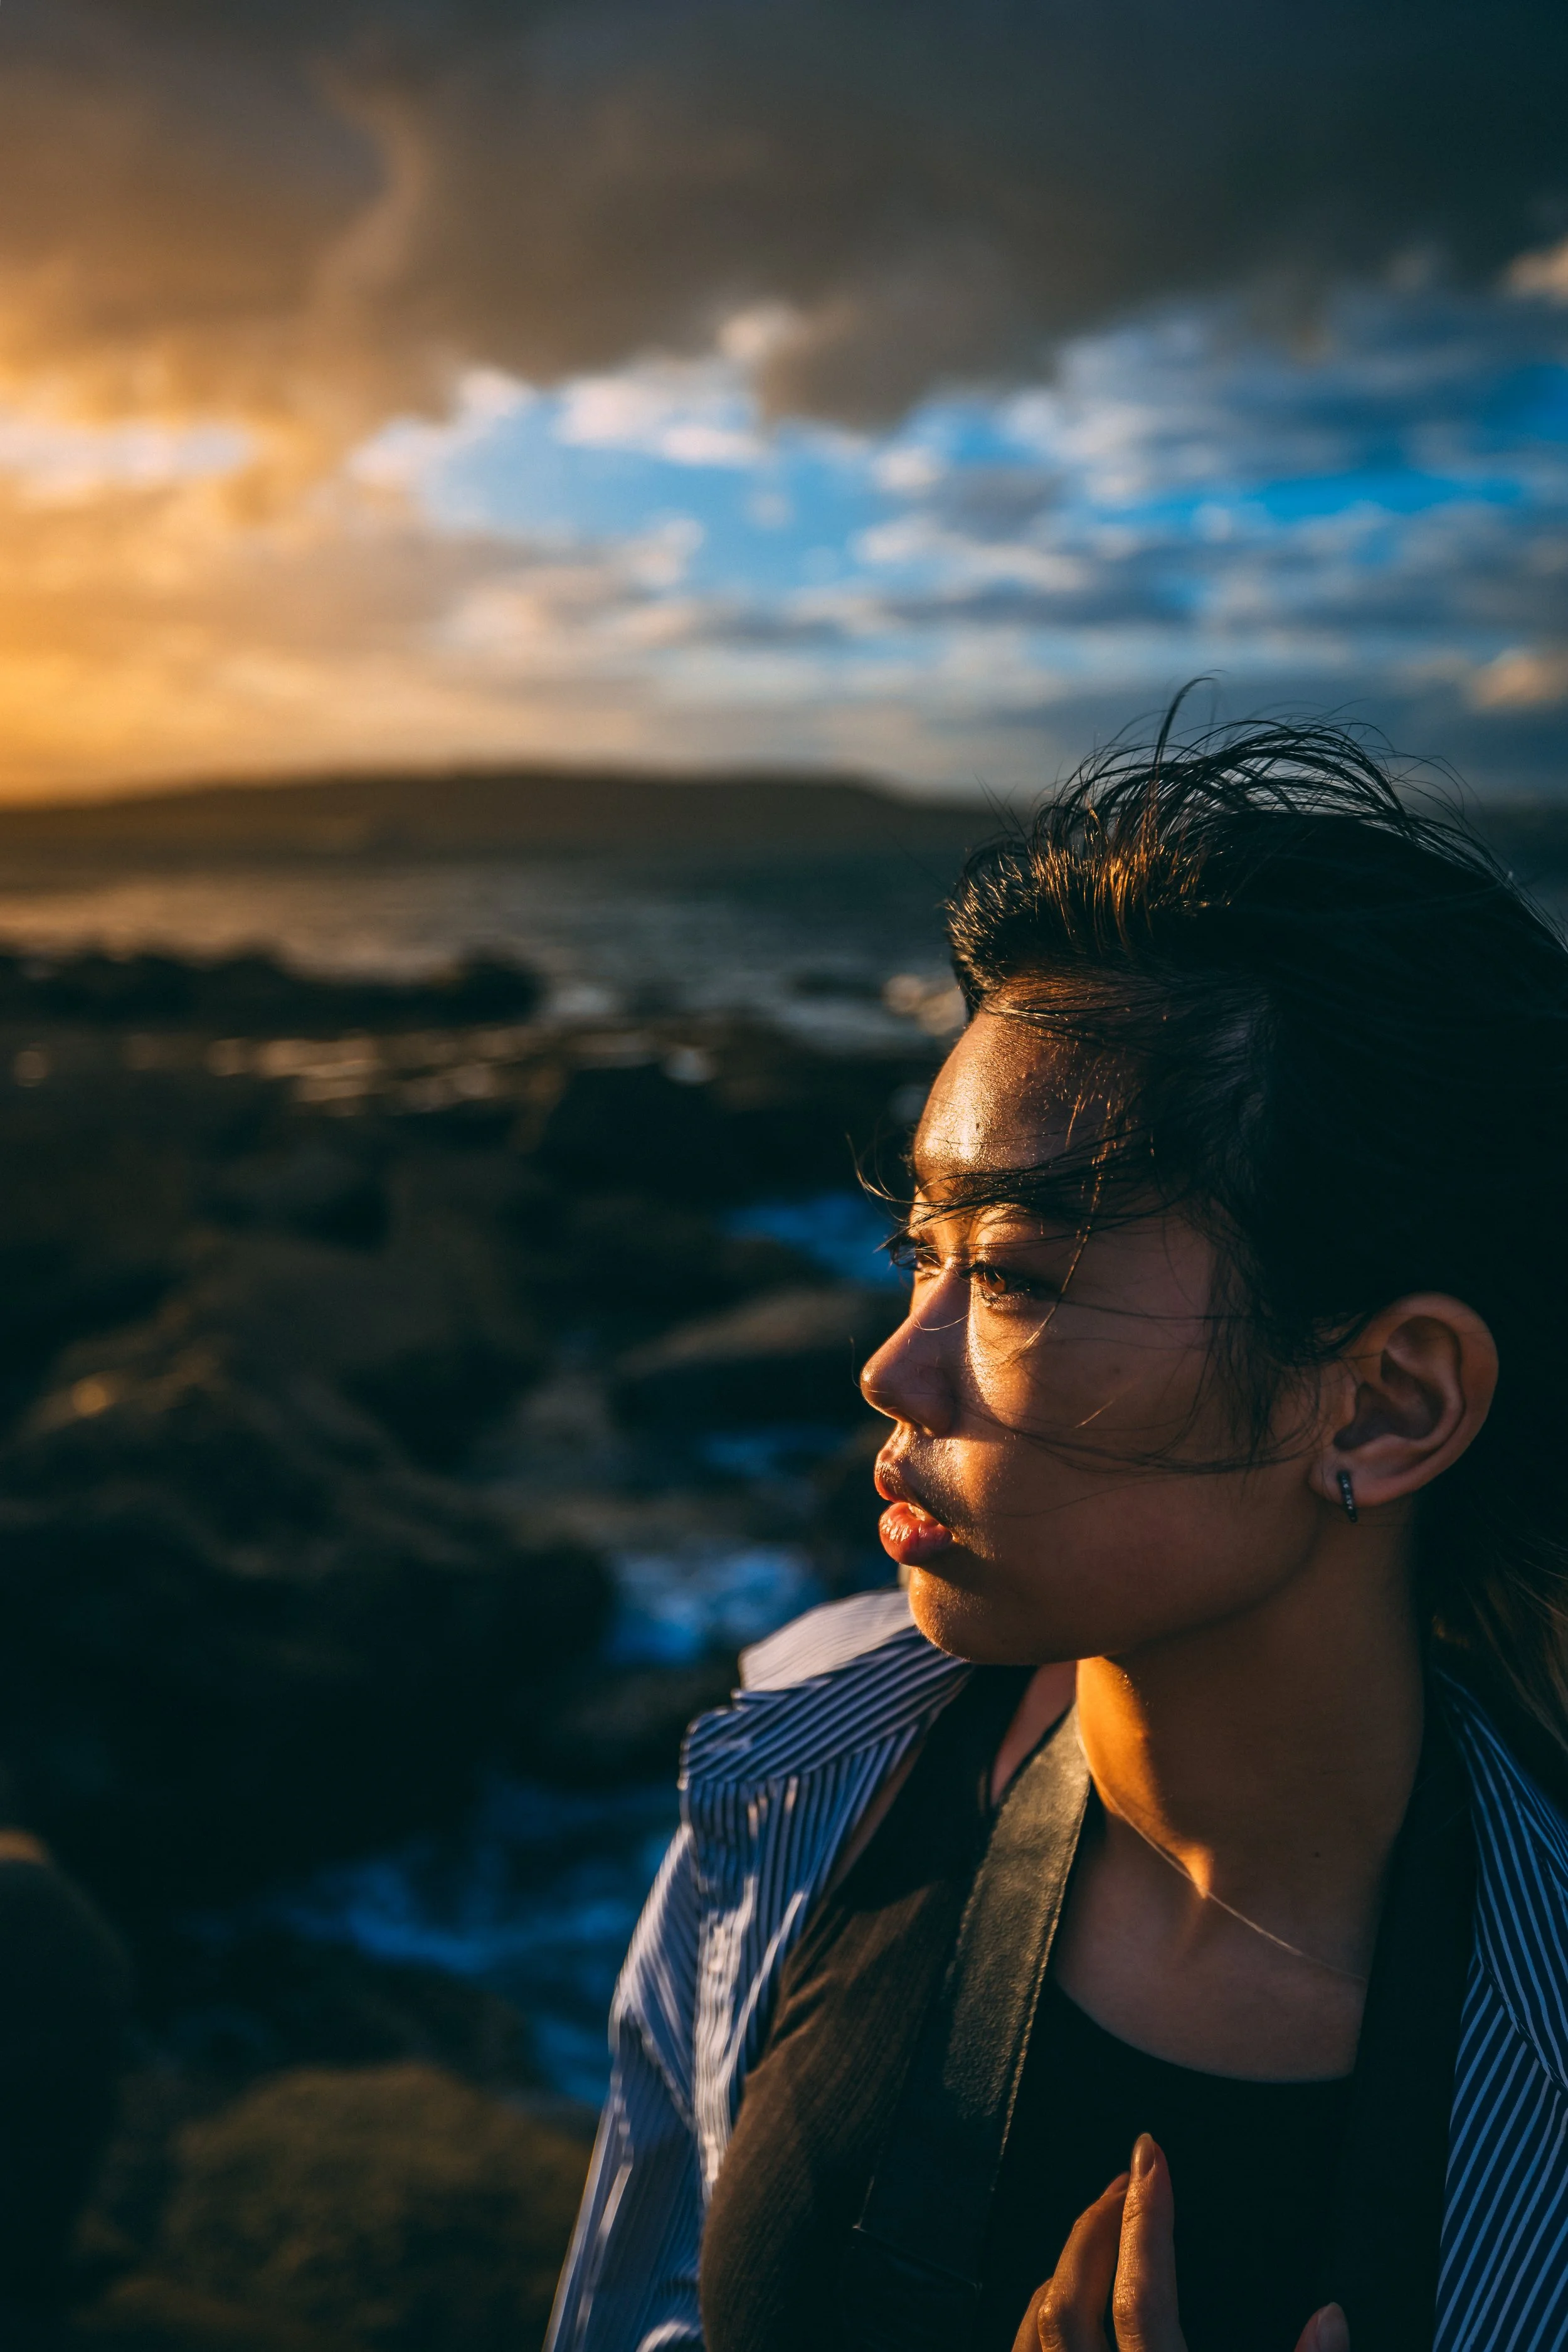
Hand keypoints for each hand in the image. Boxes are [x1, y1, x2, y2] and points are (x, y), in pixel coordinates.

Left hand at [1011, 2133, 1348, 2351]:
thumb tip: (1330, 2316)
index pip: (1143, 2299)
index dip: (1146, 2219)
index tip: (1150, 2154)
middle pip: (1074, 2302)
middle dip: (1096, 2226)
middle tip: (1127, 2180)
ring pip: (1040, 2329)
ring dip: (1064, 2267)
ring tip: (1096, 2227)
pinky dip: (1038, 2317)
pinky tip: (1059, 2296)